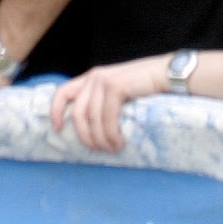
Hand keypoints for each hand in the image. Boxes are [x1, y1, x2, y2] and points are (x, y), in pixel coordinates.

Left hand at [51, 56, 166, 153]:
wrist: (167, 74)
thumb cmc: (144, 87)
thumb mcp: (117, 92)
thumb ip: (102, 101)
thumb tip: (90, 128)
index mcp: (91, 78)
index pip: (62, 93)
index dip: (55, 112)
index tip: (58, 130)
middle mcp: (94, 77)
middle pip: (77, 114)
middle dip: (86, 137)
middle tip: (99, 150)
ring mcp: (104, 80)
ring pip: (92, 120)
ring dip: (101, 140)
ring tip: (113, 148)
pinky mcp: (116, 86)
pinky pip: (107, 119)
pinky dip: (111, 134)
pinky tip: (119, 142)